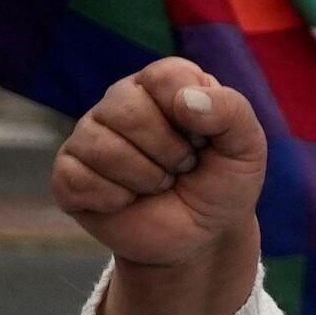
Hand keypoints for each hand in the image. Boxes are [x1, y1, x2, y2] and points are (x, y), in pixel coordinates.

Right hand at [55, 57, 271, 314]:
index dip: (192, 113)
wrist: (199, 237)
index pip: (165, 76)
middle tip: (183, 167)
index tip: (205, 140)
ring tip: (159, 184)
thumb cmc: (222, 184)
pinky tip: (129, 200)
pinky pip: (77, 179)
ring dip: (146, 178)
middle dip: (169, 152)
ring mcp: (89, 136)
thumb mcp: (247, 149)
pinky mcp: (68, 173)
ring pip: (101, 146)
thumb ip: (232, 113)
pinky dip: (116, 199)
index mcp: (165, 85)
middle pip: (127, 110)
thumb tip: (186, 99)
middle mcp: (121, 102)